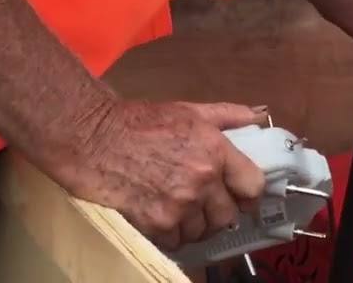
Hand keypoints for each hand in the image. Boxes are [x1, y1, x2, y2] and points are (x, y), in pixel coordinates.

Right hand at [54, 100, 268, 250]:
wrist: (94, 139)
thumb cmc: (140, 123)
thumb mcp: (190, 111)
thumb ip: (229, 115)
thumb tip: (257, 118)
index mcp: (215, 151)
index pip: (253, 186)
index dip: (249, 196)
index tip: (243, 199)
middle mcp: (202, 180)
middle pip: (228, 217)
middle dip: (218, 214)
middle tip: (205, 206)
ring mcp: (180, 204)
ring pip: (201, 232)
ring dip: (193, 226)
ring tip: (178, 210)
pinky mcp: (157, 223)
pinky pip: (176, 241)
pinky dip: (170, 235)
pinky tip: (160, 217)